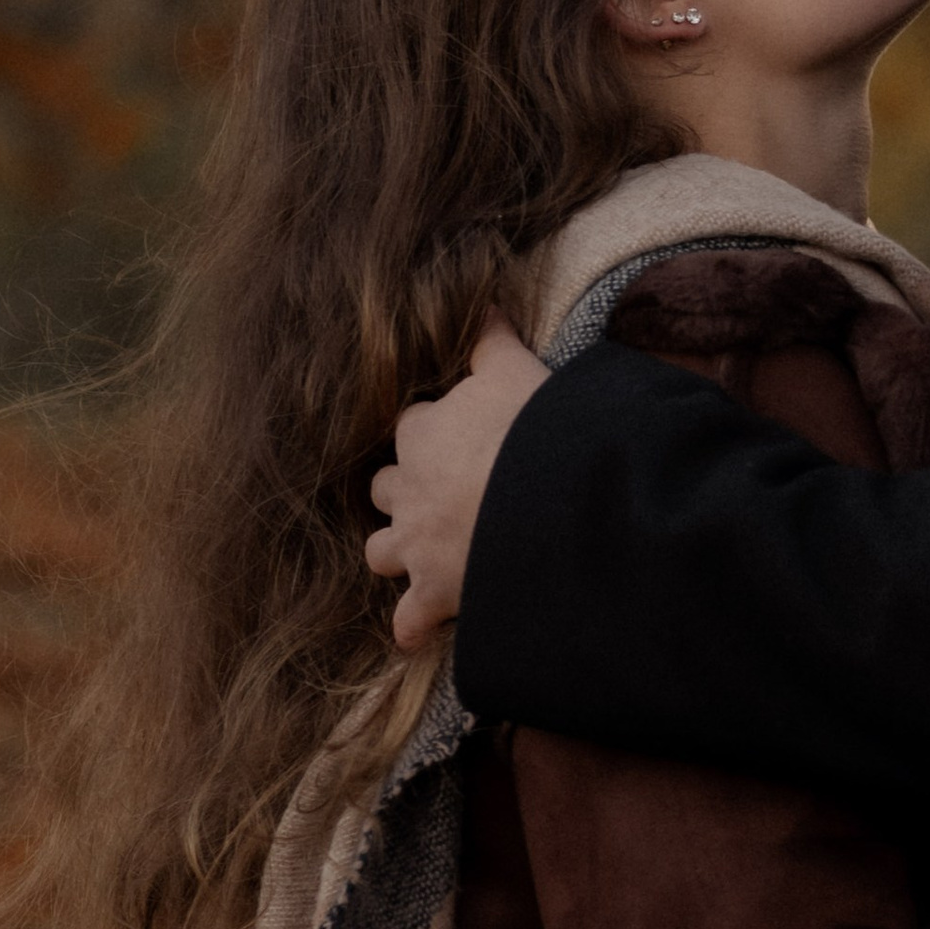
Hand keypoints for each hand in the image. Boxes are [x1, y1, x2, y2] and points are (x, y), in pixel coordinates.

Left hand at [367, 317, 549, 651]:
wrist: (548, 504)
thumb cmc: (532, 430)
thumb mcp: (516, 370)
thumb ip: (491, 338)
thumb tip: (483, 300)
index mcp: (423, 434)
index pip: (409, 428)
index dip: (430, 434)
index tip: (454, 439)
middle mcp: (407, 490)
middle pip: (385, 490)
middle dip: (404, 494)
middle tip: (440, 495)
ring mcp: (417, 545)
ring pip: (381, 552)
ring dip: (397, 553)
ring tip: (420, 555)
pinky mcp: (435, 592)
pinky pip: (409, 618)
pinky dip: (412, 624)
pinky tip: (417, 628)